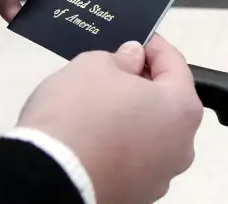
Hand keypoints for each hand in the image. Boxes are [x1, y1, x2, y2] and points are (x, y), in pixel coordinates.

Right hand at [17, 34, 203, 203]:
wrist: (45, 178)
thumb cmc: (76, 119)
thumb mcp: (95, 65)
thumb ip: (122, 57)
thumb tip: (132, 58)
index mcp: (182, 109)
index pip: (175, 64)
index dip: (154, 46)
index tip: (140, 39)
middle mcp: (181, 146)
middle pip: (166, 102)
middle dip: (143, 83)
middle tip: (117, 69)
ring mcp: (160, 175)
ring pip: (151, 133)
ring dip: (132, 116)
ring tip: (100, 104)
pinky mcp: (135, 194)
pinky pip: (133, 159)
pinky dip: (120, 144)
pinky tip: (95, 135)